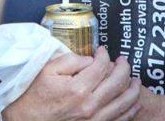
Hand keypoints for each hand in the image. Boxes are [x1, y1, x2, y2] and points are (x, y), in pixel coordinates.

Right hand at [3, 46, 141, 120]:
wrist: (28, 120)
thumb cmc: (36, 94)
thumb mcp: (48, 70)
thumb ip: (71, 60)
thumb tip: (90, 60)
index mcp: (78, 88)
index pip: (101, 66)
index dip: (104, 55)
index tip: (102, 51)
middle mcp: (89, 105)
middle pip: (117, 83)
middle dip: (124, 68)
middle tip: (124, 61)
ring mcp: (94, 120)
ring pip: (123, 103)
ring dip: (133, 89)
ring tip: (136, 79)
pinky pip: (120, 119)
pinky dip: (130, 110)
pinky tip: (135, 101)